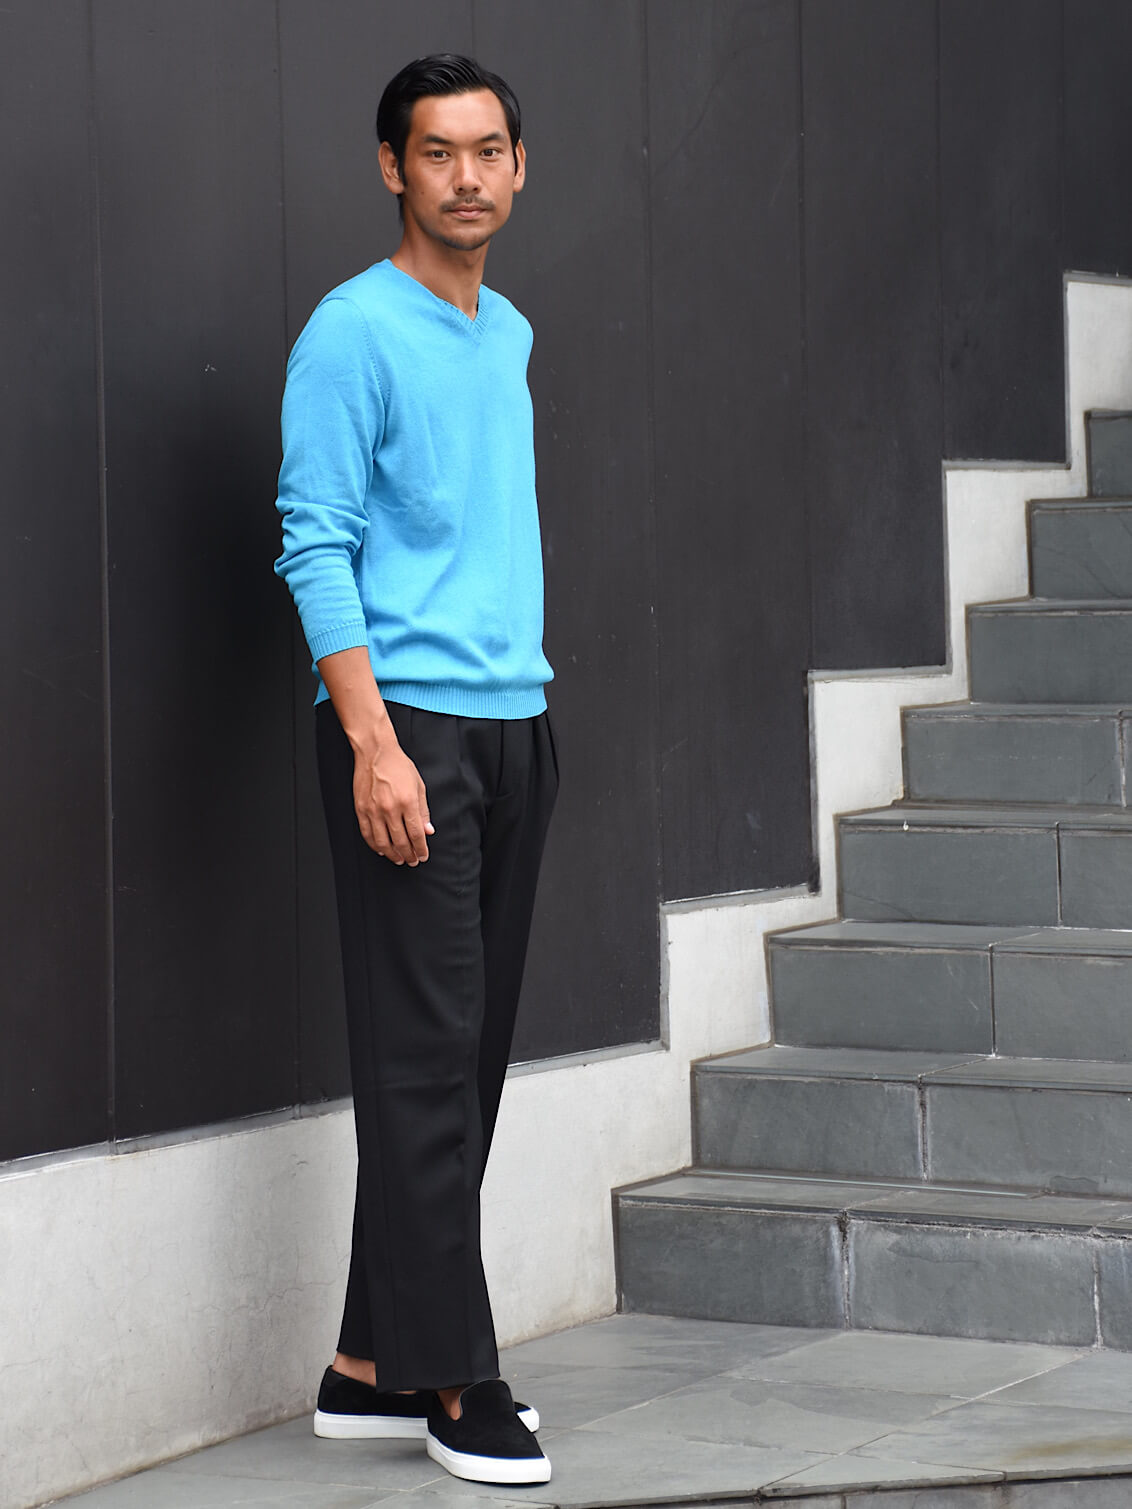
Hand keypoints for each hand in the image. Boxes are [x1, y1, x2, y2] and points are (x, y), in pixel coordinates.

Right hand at [352, 739, 433, 864]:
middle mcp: (390, 808)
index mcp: (407, 802)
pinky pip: (367, 834)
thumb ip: (423, 811)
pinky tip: (381, 849)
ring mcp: (373, 810)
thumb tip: (428, 831)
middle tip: (412, 861)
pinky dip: (375, 845)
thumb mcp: (418, 786)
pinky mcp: (361, 809)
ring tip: (399, 859)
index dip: (421, 849)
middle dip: (409, 855)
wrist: (375, 752)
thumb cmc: (398, 766)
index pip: (416, 834)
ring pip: (383, 842)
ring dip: (392, 854)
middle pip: (400, 841)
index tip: (423, 856)